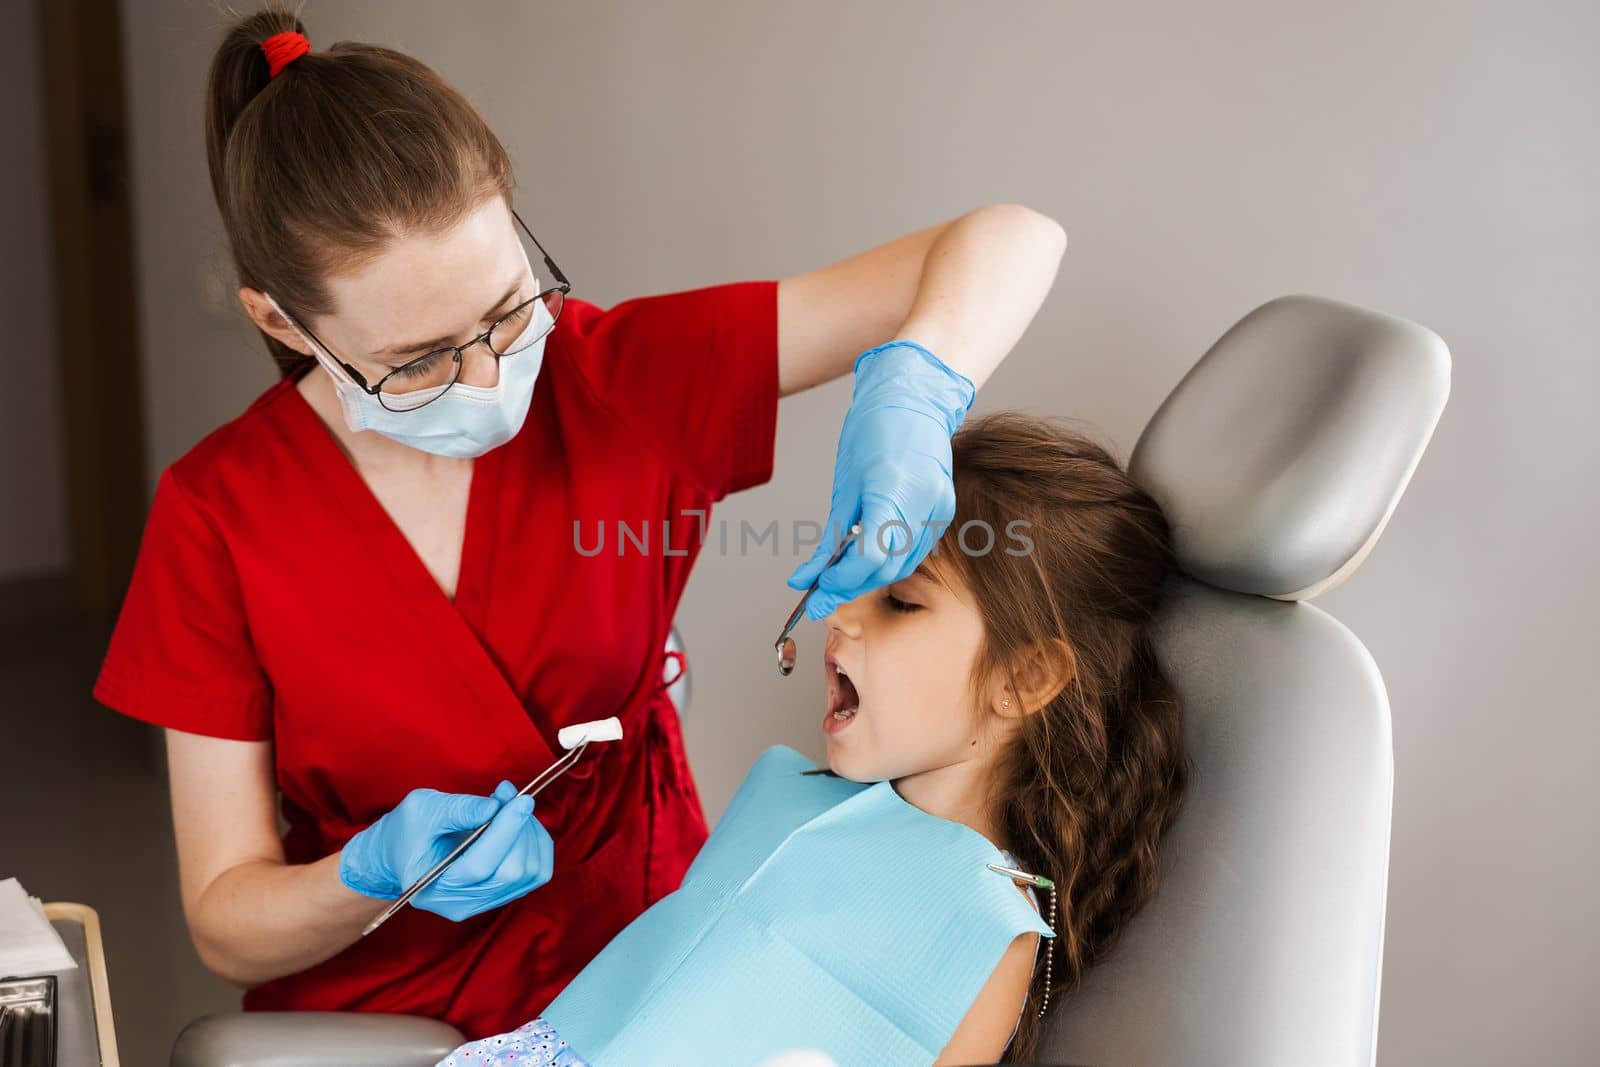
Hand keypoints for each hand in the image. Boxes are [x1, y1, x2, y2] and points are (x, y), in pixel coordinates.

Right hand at [339, 780, 554, 920]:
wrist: (401, 853)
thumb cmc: (409, 830)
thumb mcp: (423, 808)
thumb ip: (460, 809)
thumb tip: (497, 807)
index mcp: (431, 885)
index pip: (480, 866)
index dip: (506, 830)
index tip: (522, 799)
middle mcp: (460, 903)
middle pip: (512, 872)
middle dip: (520, 829)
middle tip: (510, 796)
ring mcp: (482, 903)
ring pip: (530, 873)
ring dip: (530, 834)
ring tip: (510, 807)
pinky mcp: (500, 895)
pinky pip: (536, 872)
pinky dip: (536, 843)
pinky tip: (518, 823)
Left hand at [787, 341, 974, 618]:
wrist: (913, 398)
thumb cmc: (874, 430)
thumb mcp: (844, 486)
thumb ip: (831, 537)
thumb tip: (808, 577)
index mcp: (894, 492)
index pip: (868, 558)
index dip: (840, 581)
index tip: (816, 589)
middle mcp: (924, 505)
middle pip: (887, 568)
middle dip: (851, 587)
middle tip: (820, 598)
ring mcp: (939, 509)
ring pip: (903, 564)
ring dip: (870, 578)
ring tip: (839, 583)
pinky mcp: (943, 510)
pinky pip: (914, 549)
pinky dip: (889, 561)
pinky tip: (865, 564)